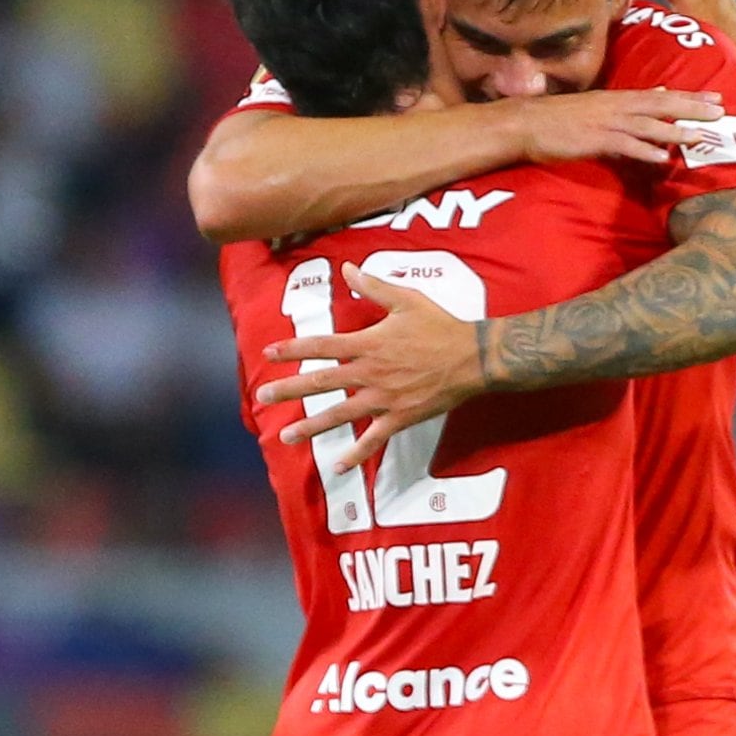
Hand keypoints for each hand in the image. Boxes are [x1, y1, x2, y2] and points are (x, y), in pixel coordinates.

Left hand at [256, 263, 488, 448]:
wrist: (473, 358)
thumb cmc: (441, 326)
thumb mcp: (407, 299)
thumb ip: (373, 286)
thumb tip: (347, 269)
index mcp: (369, 343)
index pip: (321, 346)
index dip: (293, 349)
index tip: (268, 354)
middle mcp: (370, 373)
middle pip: (322, 383)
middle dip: (289, 390)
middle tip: (261, 398)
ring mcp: (384, 399)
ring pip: (340, 415)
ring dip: (311, 426)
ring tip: (285, 437)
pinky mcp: (400, 418)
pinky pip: (374, 439)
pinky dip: (356, 454)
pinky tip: (338, 466)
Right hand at [503, 86, 717, 165]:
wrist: (525, 123)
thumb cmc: (559, 117)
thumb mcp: (598, 104)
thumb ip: (628, 103)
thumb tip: (657, 95)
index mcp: (618, 98)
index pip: (661, 95)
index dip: (689, 97)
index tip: (716, 98)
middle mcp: (616, 106)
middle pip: (662, 105)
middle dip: (692, 108)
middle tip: (720, 112)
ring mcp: (606, 122)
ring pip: (648, 125)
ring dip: (674, 130)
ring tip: (699, 136)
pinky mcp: (594, 140)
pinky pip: (624, 146)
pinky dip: (644, 152)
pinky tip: (662, 159)